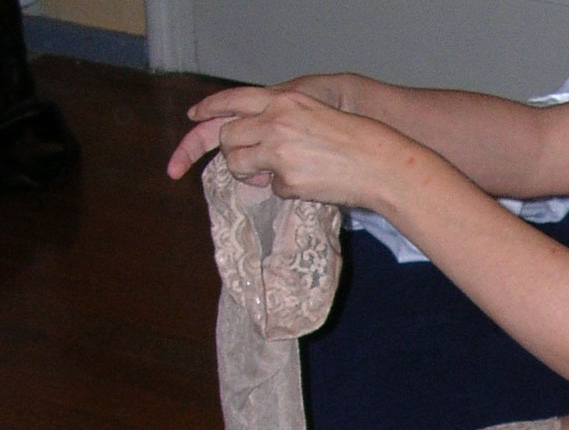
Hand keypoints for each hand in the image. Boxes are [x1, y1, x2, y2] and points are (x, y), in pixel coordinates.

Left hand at [167, 85, 394, 207]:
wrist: (375, 161)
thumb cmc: (349, 139)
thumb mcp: (310, 114)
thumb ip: (279, 121)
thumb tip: (253, 148)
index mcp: (283, 99)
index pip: (233, 99)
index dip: (209, 109)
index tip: (193, 117)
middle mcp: (275, 119)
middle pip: (226, 136)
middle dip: (230, 152)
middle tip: (248, 164)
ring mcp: (277, 149)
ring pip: (236, 163)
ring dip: (248, 173)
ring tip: (276, 174)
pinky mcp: (285, 178)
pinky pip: (269, 188)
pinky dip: (284, 190)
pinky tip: (308, 182)